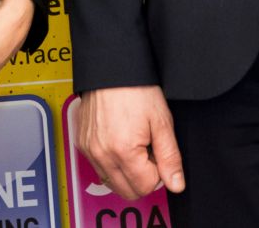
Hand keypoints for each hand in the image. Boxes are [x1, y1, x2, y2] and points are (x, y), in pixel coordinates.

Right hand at [75, 85, 184, 199]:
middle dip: (142, 177)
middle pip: (127, 191)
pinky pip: (99, 168)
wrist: (110, 67)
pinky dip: (112, 163)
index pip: (146, 186)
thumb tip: (176, 184)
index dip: (158, 172)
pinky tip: (119, 141)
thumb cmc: (135, 88)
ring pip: (112, 183)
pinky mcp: (82, 144)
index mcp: (123, 151)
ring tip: (134, 144)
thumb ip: (170, 157)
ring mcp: (89, 150)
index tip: (157, 152)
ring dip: (126, 172)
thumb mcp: (161, 121)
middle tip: (148, 150)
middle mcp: (102, 155)